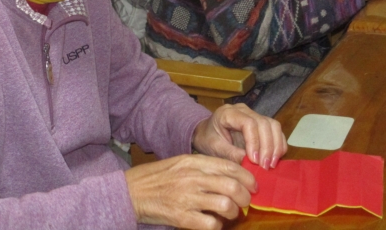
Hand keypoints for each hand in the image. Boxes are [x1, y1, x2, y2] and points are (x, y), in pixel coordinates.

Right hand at [125, 154, 256, 228]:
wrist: (131, 191)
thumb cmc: (157, 177)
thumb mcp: (180, 163)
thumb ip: (203, 166)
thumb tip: (230, 174)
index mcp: (192, 161)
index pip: (229, 166)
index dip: (247, 176)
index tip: (253, 185)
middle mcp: (192, 178)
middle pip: (233, 186)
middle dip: (246, 197)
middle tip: (245, 202)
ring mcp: (187, 198)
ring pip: (226, 205)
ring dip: (233, 212)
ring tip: (230, 213)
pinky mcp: (182, 218)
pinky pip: (212, 224)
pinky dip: (217, 225)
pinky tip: (213, 222)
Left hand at [191, 103, 286, 169]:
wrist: (206, 133)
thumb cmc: (208, 139)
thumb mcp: (214, 148)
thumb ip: (231, 154)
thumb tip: (251, 164)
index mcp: (228, 113)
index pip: (248, 123)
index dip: (254, 142)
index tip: (254, 161)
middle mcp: (244, 111)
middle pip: (264, 124)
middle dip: (267, 147)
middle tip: (265, 166)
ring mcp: (254, 115)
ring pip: (273, 126)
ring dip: (275, 146)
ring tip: (271, 164)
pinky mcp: (261, 123)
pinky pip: (276, 131)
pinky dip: (278, 145)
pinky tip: (274, 159)